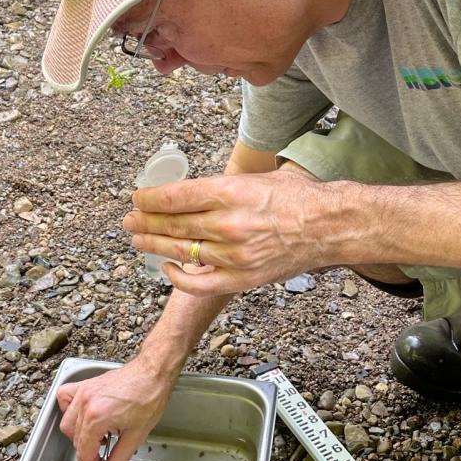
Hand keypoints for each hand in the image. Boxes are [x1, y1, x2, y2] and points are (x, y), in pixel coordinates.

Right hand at [56, 358, 177, 460]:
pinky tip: (84, 418)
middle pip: (75, 440)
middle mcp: (85, 403)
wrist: (153, 372)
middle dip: (87, 456)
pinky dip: (70, 411)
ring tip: (97, 441)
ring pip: (67, 423)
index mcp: (97, 417)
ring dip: (79, 437)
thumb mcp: (137, 435)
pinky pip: (65, 399)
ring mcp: (83, 392)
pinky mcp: (85, 385)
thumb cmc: (149, 396)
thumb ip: (118, 460)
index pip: (84, 453)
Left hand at [123, 167, 334, 296]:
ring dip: (154, 245)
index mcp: (230, 192)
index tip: (137, 198)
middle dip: (144, 221)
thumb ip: (222, 186)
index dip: (149, 199)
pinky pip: (200, 283)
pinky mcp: (242, 278)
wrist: (330, 226)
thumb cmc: (298, 198)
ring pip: (181, 251)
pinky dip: (179, 276)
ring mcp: (234, 255)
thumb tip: (190, 191)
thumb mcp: (257, 177)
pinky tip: (166, 266)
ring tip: (138, 239)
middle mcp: (228, 224)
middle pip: (172, 224)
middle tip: (129, 219)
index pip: (174, 197)